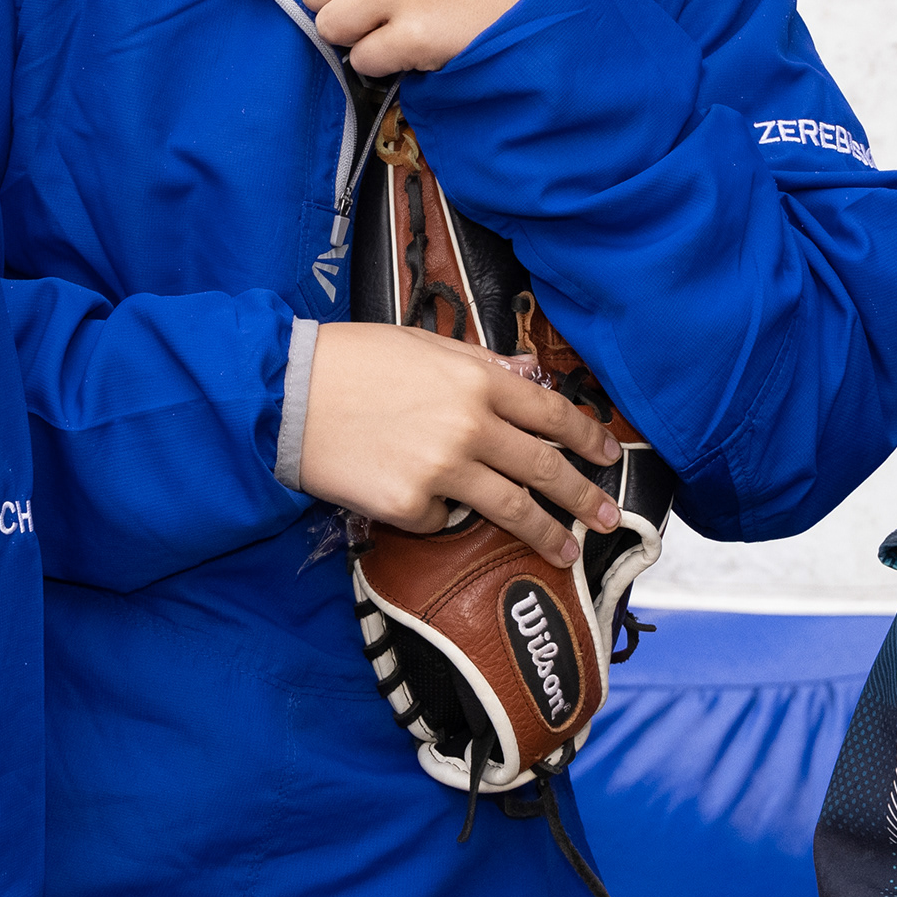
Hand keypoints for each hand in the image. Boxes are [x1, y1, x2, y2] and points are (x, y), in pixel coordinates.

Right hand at [298, 322, 622, 567]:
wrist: (285, 396)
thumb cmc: (350, 362)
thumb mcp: (422, 344)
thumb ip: (480, 363)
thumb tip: (525, 372)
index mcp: (476, 380)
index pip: (552, 412)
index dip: (586, 436)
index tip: (608, 455)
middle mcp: (469, 426)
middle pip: (544, 468)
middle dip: (584, 497)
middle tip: (610, 518)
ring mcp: (442, 470)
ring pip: (512, 509)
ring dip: (548, 534)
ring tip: (567, 551)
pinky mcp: (410, 506)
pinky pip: (442, 520)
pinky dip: (438, 515)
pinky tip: (412, 496)